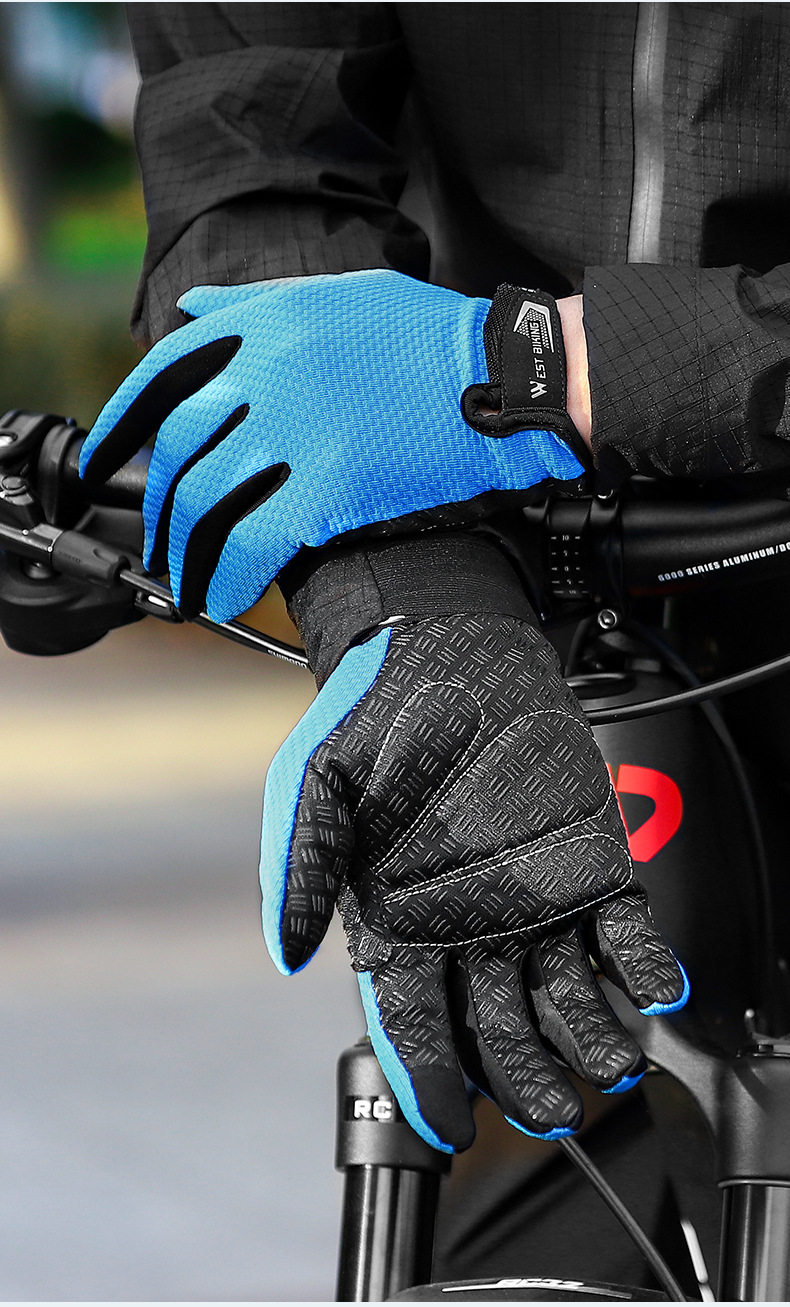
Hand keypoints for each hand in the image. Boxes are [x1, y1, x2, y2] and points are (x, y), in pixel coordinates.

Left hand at [79, 271, 585, 621]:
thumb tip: (188, 311)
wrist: (509, 378)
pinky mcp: (327, 483)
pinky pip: (251, 542)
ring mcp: (295, 427)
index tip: (105, 460)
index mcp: (269, 322)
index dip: (121, 425)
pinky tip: (227, 596)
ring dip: (188, 553)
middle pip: (180, 450)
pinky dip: (229, 576)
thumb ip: (257, 306)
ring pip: (206, 501)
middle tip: (164, 542)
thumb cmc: (432, 342)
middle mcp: (269, 369)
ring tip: (189, 582)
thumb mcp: (340, 295)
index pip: (164, 375)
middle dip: (161, 507)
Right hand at [260, 613, 687, 1150]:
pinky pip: (619, 927)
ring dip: (591, 1035)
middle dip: (523, 1078)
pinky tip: (656, 989)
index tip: (450, 1127)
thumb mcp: (313, 783)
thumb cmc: (372, 712)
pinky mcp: (585, 858)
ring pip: (564, 992)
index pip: (412, 1020)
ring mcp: (531, 893)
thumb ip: (302, 867)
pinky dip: (643, 962)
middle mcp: (467, 920)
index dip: (429, 1079)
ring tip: (613, 1066)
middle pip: (497, 1026)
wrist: (441, 642)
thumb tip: (289, 954)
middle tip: (552, 1110)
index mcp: (398, 918)